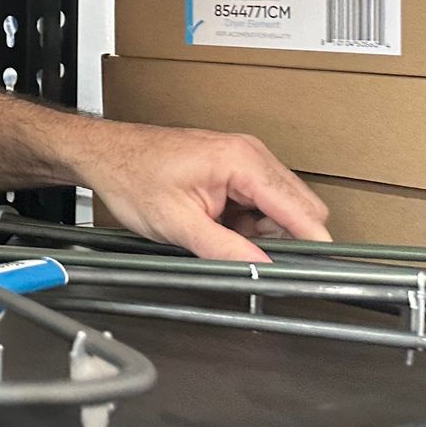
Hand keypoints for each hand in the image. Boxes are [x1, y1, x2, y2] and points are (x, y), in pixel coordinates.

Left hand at [71, 120, 330, 261]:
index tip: (319, 272)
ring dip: (263, 231)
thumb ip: (223, 248)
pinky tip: (218, 227)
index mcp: (241, 161)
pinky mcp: (235, 168)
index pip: (299, 209)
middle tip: (249, 258)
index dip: (313, 244)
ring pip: (282, 208)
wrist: (106, 154)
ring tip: (219, 236)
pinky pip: (261, 202)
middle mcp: (250, 154)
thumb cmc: (131, 176)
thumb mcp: (176, 223)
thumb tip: (261, 269)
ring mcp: (244, 159)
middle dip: (284, 239)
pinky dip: (249, 222)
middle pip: (299, 209)